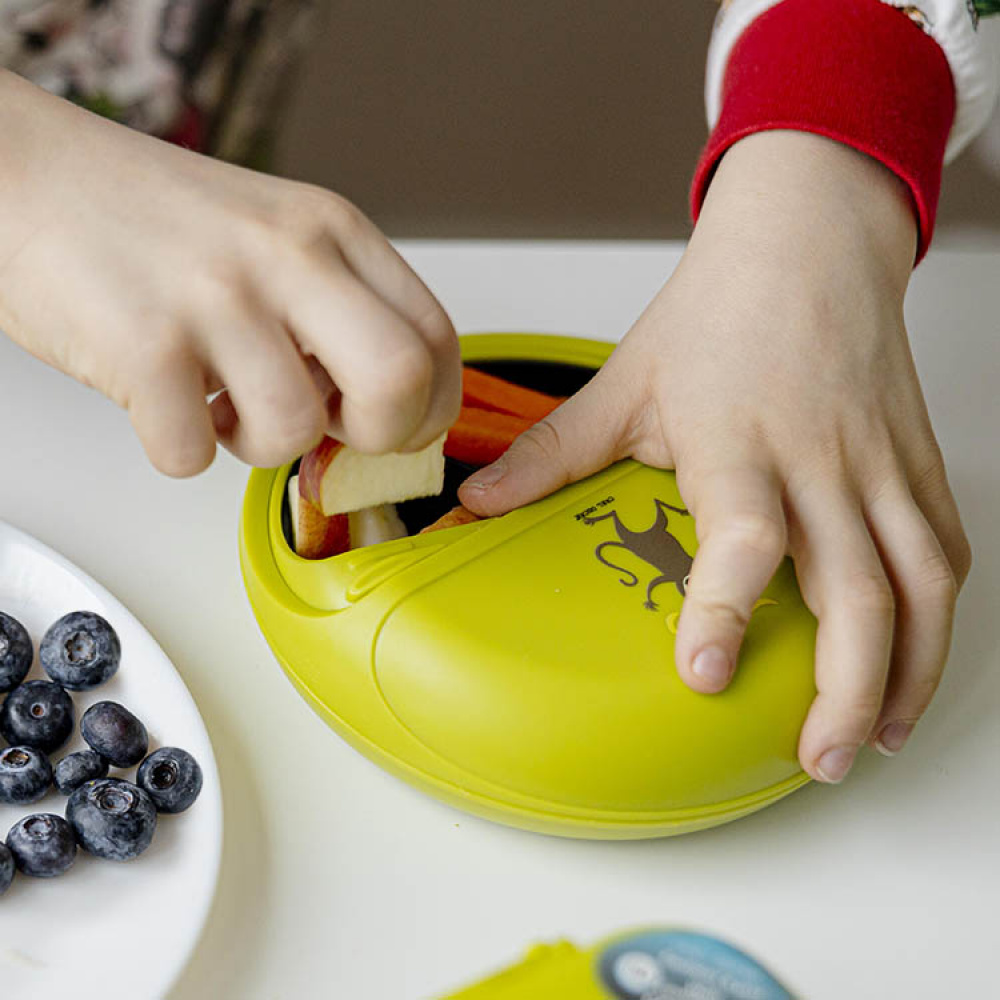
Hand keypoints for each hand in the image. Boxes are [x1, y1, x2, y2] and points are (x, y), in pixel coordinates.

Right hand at [0, 70, 459, 474]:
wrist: (25, 175)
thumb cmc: (152, 218)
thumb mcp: (276, 232)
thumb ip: (339, 305)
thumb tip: (382, 407)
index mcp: (331, 230)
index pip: (435, 338)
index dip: (430, 407)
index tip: (397, 429)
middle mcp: (285, 257)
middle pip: (399, 381)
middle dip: (378, 437)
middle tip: (333, 431)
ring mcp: (215, 299)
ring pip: (294, 432)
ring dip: (260, 447)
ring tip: (224, 404)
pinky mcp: (143, 347)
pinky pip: (194, 456)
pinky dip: (182, 450)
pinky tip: (167, 402)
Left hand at [458, 130, 970, 782]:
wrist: (808, 240)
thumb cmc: (721, 309)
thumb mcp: (624, 381)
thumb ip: (552, 451)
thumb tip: (477, 502)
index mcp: (738, 440)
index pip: (746, 538)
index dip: (728, 610)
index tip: (705, 676)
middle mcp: (819, 460)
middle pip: (857, 588)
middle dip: (845, 687)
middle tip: (815, 758)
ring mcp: (877, 463)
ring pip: (921, 580)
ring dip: (907, 668)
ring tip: (874, 736)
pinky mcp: (915, 459)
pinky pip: (945, 545)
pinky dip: (937, 612)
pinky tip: (911, 656)